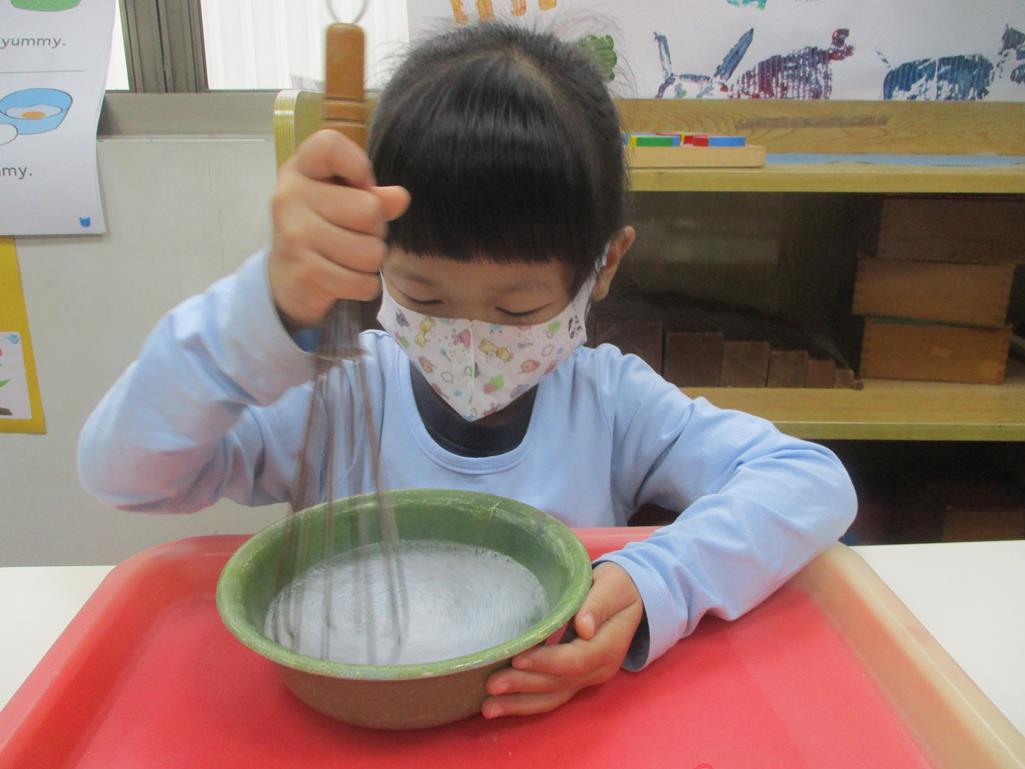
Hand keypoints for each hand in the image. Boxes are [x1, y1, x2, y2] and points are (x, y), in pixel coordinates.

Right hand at [268, 129, 410, 329]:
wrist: (287, 280)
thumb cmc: (324, 231)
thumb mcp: (345, 204)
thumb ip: (374, 197)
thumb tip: (400, 198)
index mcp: (301, 171)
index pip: (329, 145)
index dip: (358, 165)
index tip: (359, 186)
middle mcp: (291, 197)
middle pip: (369, 210)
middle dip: (374, 230)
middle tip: (353, 234)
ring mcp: (295, 236)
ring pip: (371, 251)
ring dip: (370, 262)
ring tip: (349, 258)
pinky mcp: (306, 273)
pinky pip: (363, 282)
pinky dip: (364, 286)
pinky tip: (345, 279)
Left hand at [482, 562, 643, 718]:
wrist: (629, 599)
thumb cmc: (616, 587)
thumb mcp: (612, 587)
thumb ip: (597, 604)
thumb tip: (585, 628)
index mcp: (609, 646)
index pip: (575, 660)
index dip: (546, 661)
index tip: (518, 659)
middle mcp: (599, 669)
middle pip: (560, 683)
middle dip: (525, 686)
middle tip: (492, 685)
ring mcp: (588, 679)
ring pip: (553, 697)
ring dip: (520, 704)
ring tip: (489, 708)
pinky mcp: (575, 680)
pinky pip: (551, 696)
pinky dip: (525, 703)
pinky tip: (501, 705)